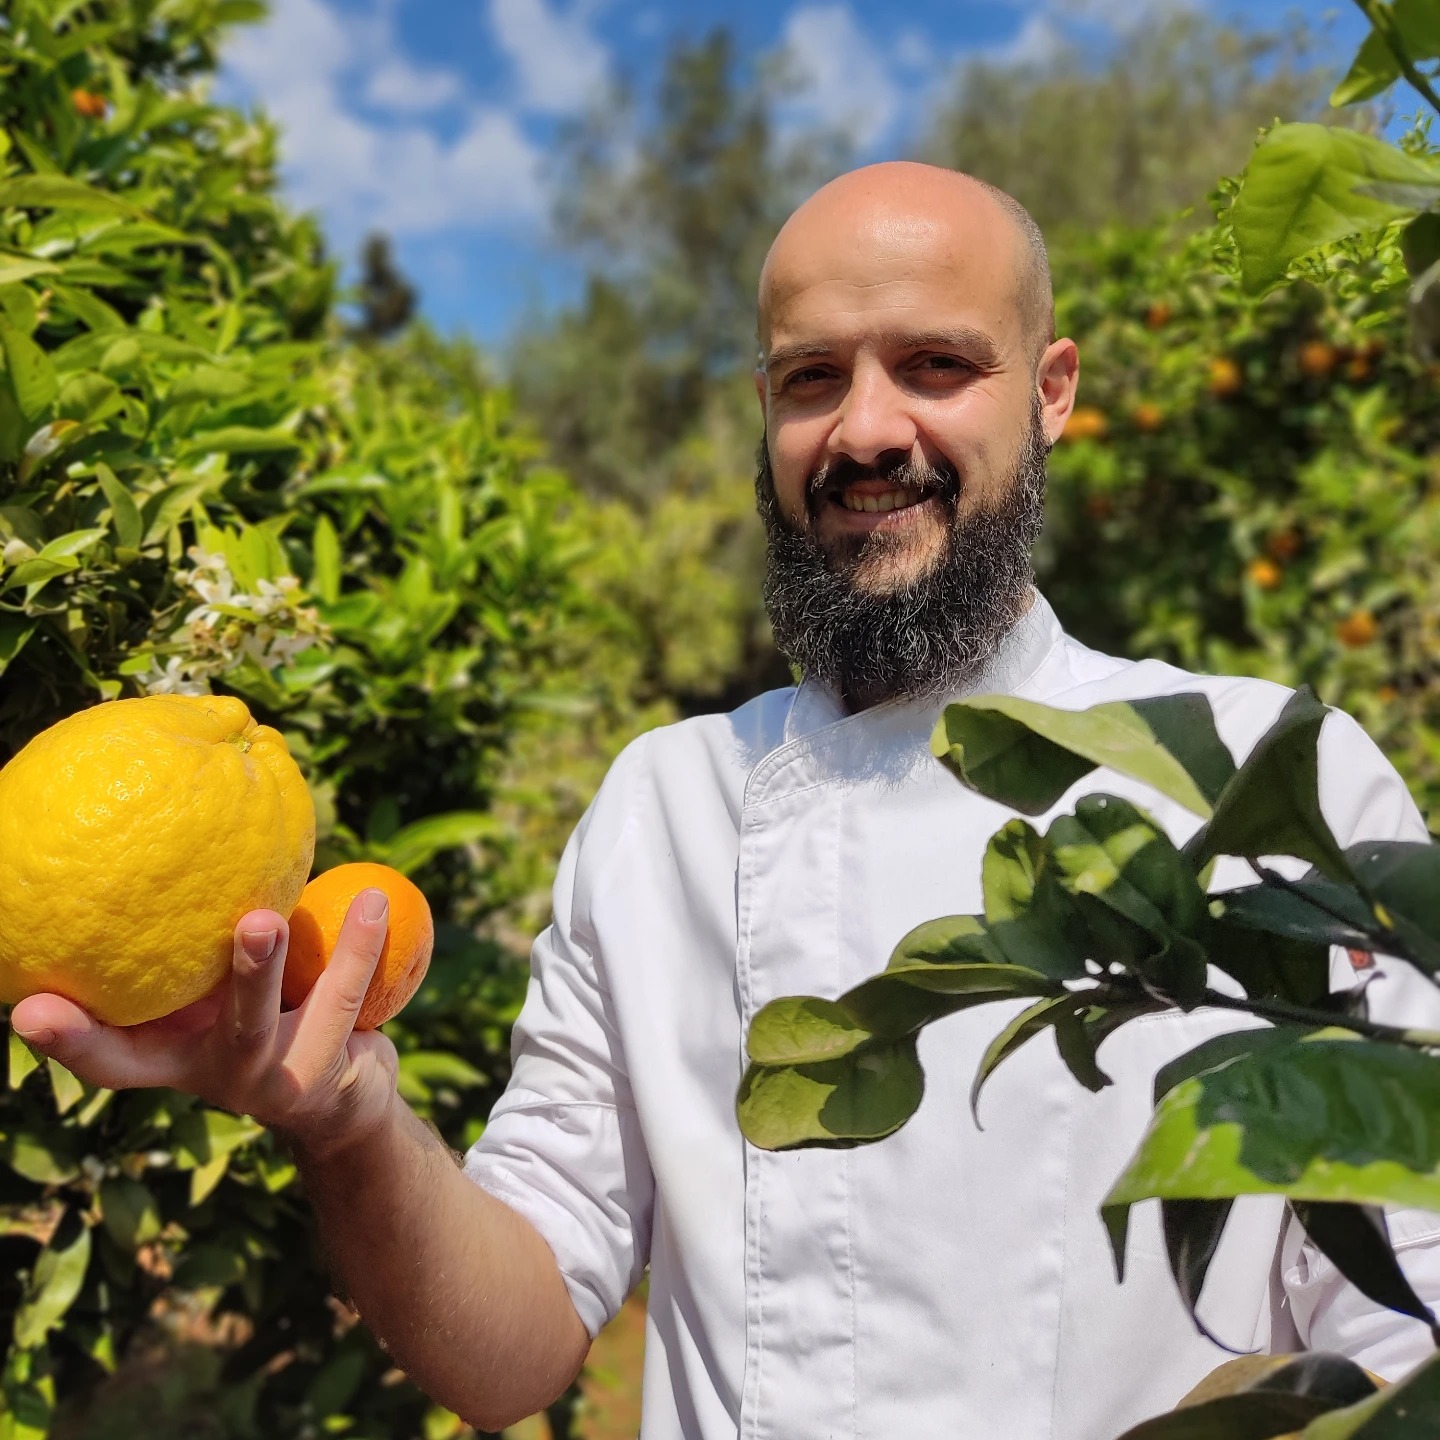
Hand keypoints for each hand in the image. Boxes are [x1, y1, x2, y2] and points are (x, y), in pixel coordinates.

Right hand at [9, 890, 398, 1159]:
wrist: (345, 1102)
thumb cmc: (269, 1018)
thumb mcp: (224, 989)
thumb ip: (202, 941)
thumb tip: (185, 832)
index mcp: (171, 1051)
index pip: (108, 1054)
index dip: (67, 1039)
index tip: (25, 1010)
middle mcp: (212, 1071)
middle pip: (199, 1033)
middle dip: (206, 982)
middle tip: (232, 925)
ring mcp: (268, 1081)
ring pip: (261, 1022)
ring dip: (268, 967)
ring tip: (270, 916)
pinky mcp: (321, 1079)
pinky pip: (341, 1000)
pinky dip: (358, 945)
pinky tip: (374, 898)